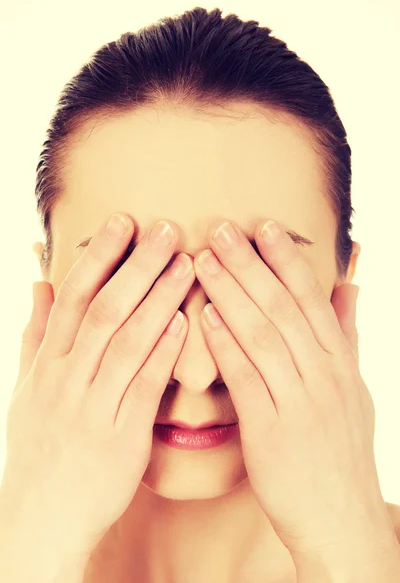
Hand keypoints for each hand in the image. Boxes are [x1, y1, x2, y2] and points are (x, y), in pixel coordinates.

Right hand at [1, 213, 194, 554]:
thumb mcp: (26, 387)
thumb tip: (38, 283)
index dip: (99, 257)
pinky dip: (163, 352)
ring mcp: (92, 407)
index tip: (124, 222)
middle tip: (168, 229)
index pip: (73, 297)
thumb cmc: (39, 446)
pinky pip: (143, 387)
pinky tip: (186, 322)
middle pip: (104, 310)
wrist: (42, 517)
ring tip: (187, 263)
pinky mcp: (120, 436)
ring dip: (158, 299)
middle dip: (136, 266)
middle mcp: (67, 378)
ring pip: (125, 341)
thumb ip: (35, 333)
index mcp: (47, 364)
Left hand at [193, 218, 394, 559]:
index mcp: (340, 363)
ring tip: (204, 260)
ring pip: (263, 336)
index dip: (288, 260)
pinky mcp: (272, 432)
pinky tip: (205, 318)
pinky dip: (226, 346)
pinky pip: (246, 380)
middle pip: (284, 308)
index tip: (265, 226)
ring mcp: (299, 403)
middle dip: (251, 265)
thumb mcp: (355, 387)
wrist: (340, 519)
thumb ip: (346, 334)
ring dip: (232, 294)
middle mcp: (324, 376)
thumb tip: (349, 285)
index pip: (312, 299)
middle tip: (222, 229)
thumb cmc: (341, 449)